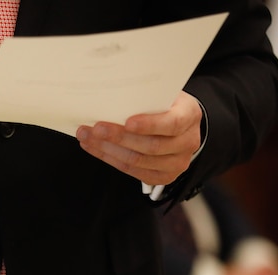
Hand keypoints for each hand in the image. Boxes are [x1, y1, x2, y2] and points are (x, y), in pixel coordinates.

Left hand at [75, 91, 201, 185]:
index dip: (149, 125)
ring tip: (87, 137)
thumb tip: (111, 94)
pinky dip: (110, 159)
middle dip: (119, 137)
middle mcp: (188, 142)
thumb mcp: (162, 94)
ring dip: (108, 150)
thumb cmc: (164, 105)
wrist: (177, 124)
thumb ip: (144, 96)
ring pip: (138, 161)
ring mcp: (176, 163)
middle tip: (96, 128)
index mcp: (190, 115)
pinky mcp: (162, 177)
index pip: (172, 123)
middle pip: (151, 146)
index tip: (127, 122)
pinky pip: (132, 171)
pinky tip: (94, 148)